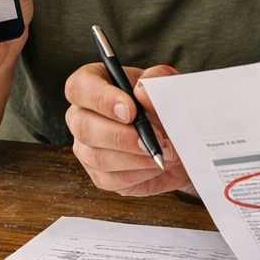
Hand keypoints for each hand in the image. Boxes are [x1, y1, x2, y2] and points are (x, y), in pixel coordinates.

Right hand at [65, 63, 191, 195]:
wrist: (180, 140)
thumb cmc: (167, 106)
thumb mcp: (168, 84)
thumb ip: (156, 80)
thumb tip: (141, 91)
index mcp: (94, 82)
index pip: (79, 87)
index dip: (101, 99)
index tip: (130, 110)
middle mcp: (82, 114)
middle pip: (82, 126)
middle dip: (121, 136)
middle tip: (154, 140)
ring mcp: (86, 146)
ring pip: (97, 156)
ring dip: (136, 158)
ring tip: (164, 152)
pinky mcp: (98, 174)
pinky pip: (111, 178)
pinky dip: (139, 174)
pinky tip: (155, 165)